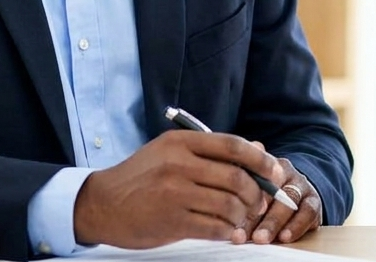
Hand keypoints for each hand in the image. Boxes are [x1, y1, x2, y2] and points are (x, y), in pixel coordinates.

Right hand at [73, 130, 284, 247]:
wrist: (101, 203)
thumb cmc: (141, 176)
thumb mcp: (172, 153)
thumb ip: (213, 151)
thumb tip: (258, 150)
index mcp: (181, 142)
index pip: (232, 145)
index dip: (259, 159)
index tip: (274, 171)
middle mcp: (179, 164)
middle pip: (235, 177)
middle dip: (256, 193)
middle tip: (260, 202)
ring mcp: (174, 193)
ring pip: (228, 204)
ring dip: (243, 215)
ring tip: (243, 219)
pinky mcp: (171, 221)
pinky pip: (213, 227)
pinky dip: (228, 232)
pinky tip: (230, 233)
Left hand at [233, 157, 321, 244]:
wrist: (295, 193)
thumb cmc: (264, 193)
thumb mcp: (249, 185)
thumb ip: (237, 183)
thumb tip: (222, 186)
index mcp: (263, 165)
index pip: (251, 178)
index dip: (238, 198)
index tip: (226, 219)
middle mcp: (284, 171)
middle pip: (269, 191)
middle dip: (254, 216)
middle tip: (241, 235)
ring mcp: (301, 185)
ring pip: (289, 200)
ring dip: (273, 222)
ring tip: (261, 239)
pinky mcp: (314, 202)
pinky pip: (309, 211)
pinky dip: (297, 225)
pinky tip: (285, 237)